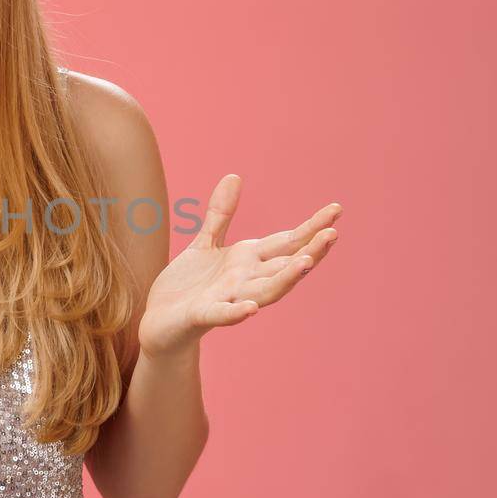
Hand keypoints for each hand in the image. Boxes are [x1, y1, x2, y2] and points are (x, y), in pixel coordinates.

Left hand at [136, 175, 340, 358]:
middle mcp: (246, 280)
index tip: (336, 209)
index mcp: (248, 260)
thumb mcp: (206, 243)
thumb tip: (235, 176)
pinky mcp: (203, 315)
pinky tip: (250, 309)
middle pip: (285, 265)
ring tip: (307, 263)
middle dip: (310, 251)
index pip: (287, 242)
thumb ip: (221, 214)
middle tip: (333, 234)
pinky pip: (223, 315)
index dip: (311, 227)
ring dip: (287, 278)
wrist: (160, 320)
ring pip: (265, 291)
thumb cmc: (188, 285)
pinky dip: (236, 313)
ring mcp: (228, 298)